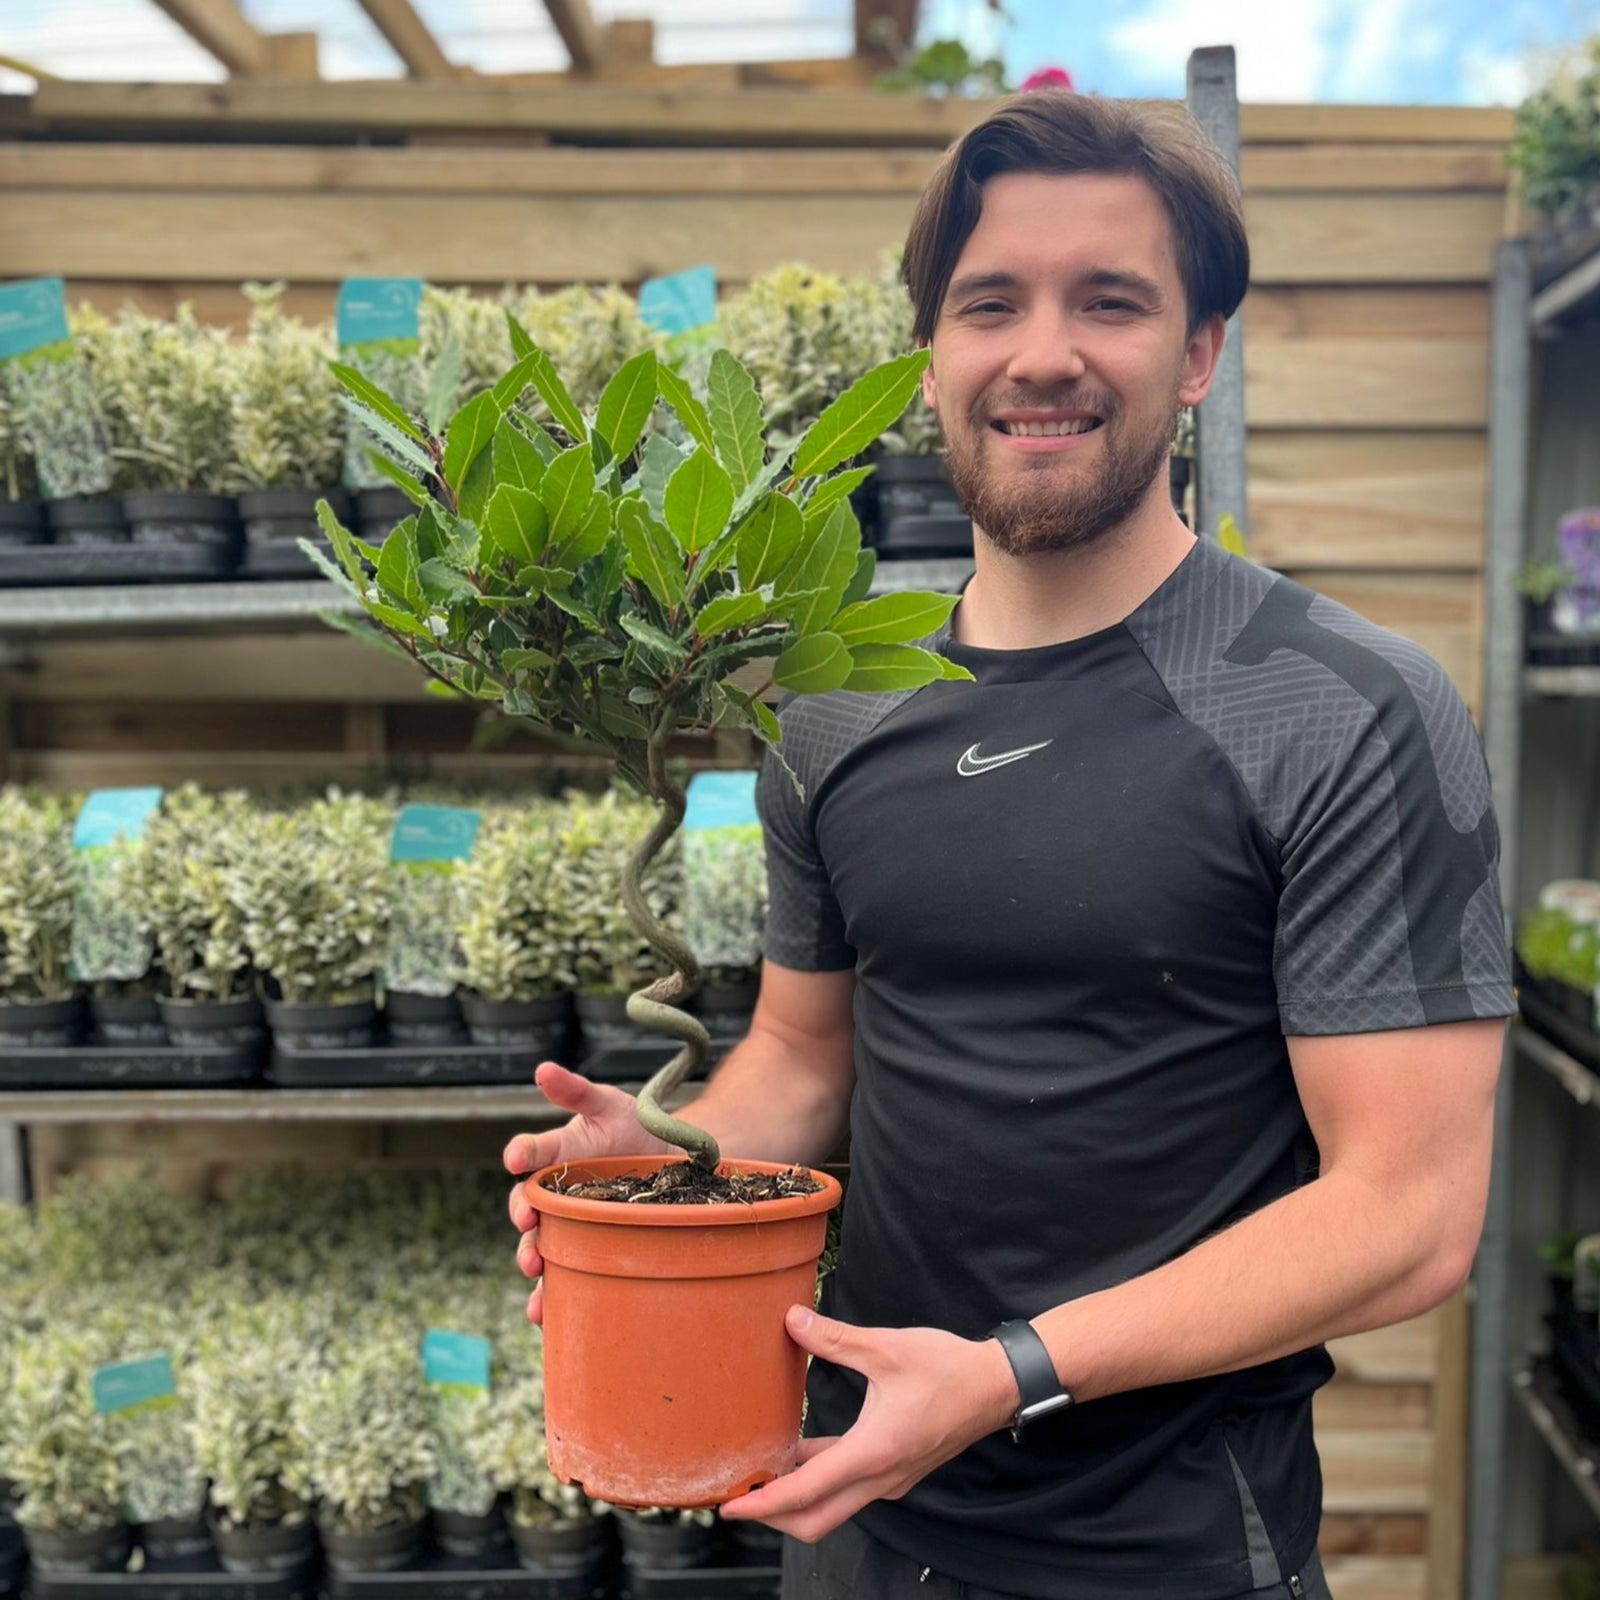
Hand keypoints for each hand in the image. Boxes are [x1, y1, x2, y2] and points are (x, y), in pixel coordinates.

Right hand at [503, 1061, 674, 1323]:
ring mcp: (572, 1228)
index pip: (531, 1155)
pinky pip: (566, 1280)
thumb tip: (542, 1068)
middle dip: (523, 1221)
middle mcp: (557, 1197)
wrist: (674, 1164)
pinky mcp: (590, 1255)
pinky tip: (545, 1313)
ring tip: (533, 1273)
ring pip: (541, 1250)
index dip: (523, 1154)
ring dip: (532, 1263)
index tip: (517, 1157)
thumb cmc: (634, 1129)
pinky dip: (552, 1298)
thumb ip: (576, 1091)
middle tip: (528, 1226)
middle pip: (529, 1211)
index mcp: (557, 1158)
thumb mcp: (608, 1105)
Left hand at [718, 1307, 1019, 1542]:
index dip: (763, 1503)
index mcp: (873, 1453)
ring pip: (834, 1508)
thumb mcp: (886, 1348)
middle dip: (774, 1516)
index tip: (730, 1505)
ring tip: (761, 1475)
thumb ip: (834, 1339)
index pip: (805, 1493)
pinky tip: (801, 1452)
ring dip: (796, 1500)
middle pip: (815, 1519)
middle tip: (738, 1496)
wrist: (996, 1386)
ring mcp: (891, 1479)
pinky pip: (850, 1488)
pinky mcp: (898, 1470)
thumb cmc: (947, 1368)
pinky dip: (821, 1481)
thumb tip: (792, 1321)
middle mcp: (880, 1478)